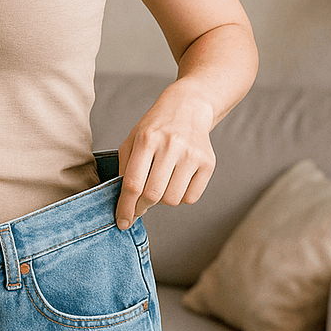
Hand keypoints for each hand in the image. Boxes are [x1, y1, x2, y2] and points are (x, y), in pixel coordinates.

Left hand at [115, 84, 215, 229]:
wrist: (186, 108)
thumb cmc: (154, 128)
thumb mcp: (133, 140)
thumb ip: (125, 168)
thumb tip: (124, 202)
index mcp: (147, 139)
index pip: (133, 183)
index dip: (125, 207)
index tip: (122, 222)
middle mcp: (171, 145)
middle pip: (153, 194)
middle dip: (142, 207)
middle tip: (139, 206)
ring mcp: (191, 154)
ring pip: (172, 199)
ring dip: (162, 201)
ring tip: (160, 184)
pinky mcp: (208, 163)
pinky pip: (191, 198)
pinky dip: (180, 197)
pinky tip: (176, 181)